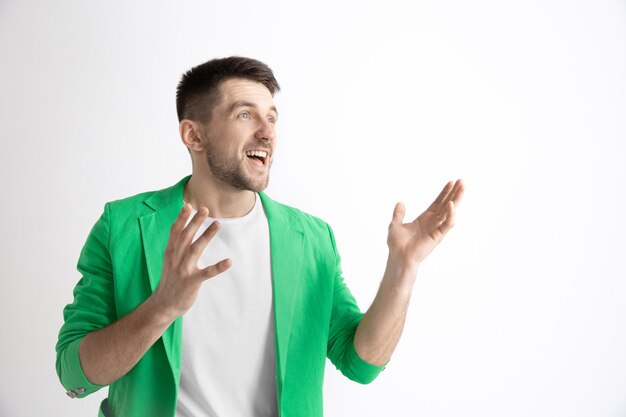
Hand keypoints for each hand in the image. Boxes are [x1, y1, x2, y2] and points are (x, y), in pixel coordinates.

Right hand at [153, 204, 231, 318]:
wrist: (164, 304)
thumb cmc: (170, 280)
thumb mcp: (170, 260)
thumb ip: (177, 245)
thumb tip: (184, 228)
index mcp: (170, 253)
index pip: (175, 232)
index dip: (181, 218)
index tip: (188, 205)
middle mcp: (176, 259)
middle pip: (186, 236)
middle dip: (195, 222)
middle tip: (205, 209)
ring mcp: (184, 270)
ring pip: (195, 249)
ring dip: (207, 235)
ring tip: (217, 224)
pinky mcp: (192, 282)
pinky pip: (207, 273)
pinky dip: (218, 267)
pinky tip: (229, 261)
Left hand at [387, 179, 463, 268]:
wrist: (399, 257)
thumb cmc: (397, 244)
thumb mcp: (395, 225)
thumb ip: (399, 214)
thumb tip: (400, 203)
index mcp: (425, 218)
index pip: (438, 202)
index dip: (444, 193)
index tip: (451, 182)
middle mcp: (433, 222)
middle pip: (446, 204)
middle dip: (454, 193)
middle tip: (462, 181)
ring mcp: (436, 228)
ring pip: (450, 211)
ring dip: (457, 199)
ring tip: (462, 188)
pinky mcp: (438, 236)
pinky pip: (447, 224)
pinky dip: (450, 214)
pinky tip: (451, 204)